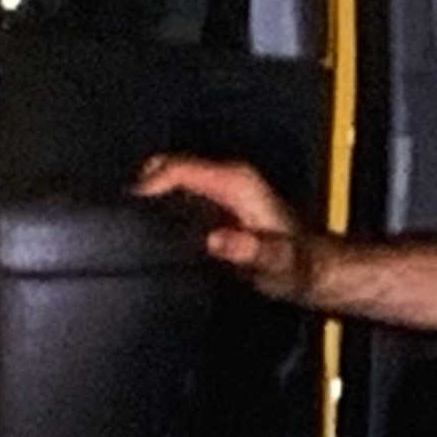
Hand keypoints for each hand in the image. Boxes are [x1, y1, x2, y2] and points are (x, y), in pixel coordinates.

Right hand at [135, 155, 317, 302]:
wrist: (312, 270)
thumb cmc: (295, 265)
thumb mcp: (276, 263)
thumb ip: (250, 250)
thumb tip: (218, 240)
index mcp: (235, 182)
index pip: (175, 167)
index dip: (146, 186)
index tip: (126, 213)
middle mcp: (226, 177)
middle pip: (164, 168)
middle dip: (140, 190)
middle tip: (124, 224)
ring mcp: (220, 188)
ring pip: (167, 179)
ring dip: (147, 199)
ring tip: (132, 230)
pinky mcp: (216, 202)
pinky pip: (176, 194)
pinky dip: (159, 207)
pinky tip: (154, 234)